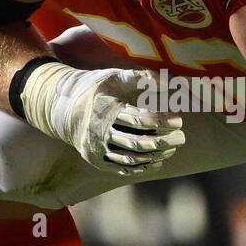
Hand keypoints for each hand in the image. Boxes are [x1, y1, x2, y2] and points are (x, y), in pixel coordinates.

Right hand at [18, 61, 184, 174]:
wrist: (64, 109)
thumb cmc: (97, 89)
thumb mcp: (116, 77)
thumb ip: (143, 77)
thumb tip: (170, 81)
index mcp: (106, 109)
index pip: (140, 119)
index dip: (162, 121)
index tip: (178, 119)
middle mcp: (100, 132)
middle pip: (137, 143)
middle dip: (163, 142)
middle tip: (182, 138)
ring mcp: (97, 149)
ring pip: (131, 159)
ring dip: (155, 156)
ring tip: (172, 149)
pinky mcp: (97, 160)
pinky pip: (122, 169)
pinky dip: (141, 167)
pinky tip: (157, 161)